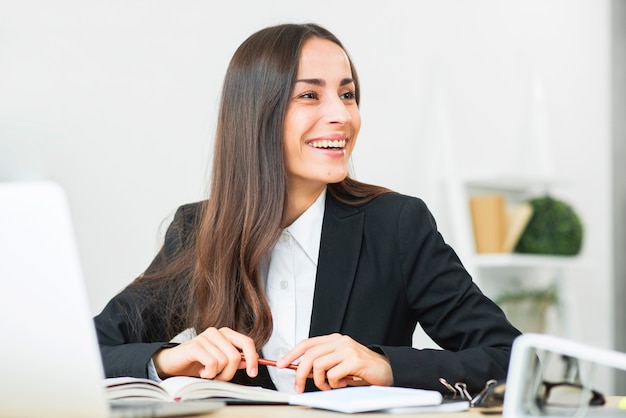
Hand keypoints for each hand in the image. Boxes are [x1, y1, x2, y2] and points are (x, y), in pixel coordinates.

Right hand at [152, 327, 257, 380]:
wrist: (175, 363)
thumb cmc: (198, 362)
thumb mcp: (220, 362)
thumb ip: (235, 360)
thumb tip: (249, 363)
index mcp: (226, 334)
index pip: (247, 342)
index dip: (253, 358)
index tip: (253, 373)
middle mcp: (217, 332)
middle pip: (235, 356)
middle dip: (229, 373)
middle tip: (219, 377)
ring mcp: (205, 337)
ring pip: (223, 362)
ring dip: (216, 374)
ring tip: (207, 373)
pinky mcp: (195, 346)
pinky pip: (212, 363)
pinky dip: (208, 373)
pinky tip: (202, 372)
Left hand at [276, 333, 392, 392]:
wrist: (387, 370)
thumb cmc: (362, 369)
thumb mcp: (338, 364)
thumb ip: (322, 364)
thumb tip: (301, 371)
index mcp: (334, 340)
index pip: (307, 343)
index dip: (291, 354)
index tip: (280, 364)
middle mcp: (340, 341)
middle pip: (309, 355)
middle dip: (299, 373)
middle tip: (298, 387)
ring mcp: (347, 349)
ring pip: (319, 365)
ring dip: (319, 381)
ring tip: (328, 386)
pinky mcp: (354, 360)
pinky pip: (333, 374)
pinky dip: (333, 383)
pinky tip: (341, 384)